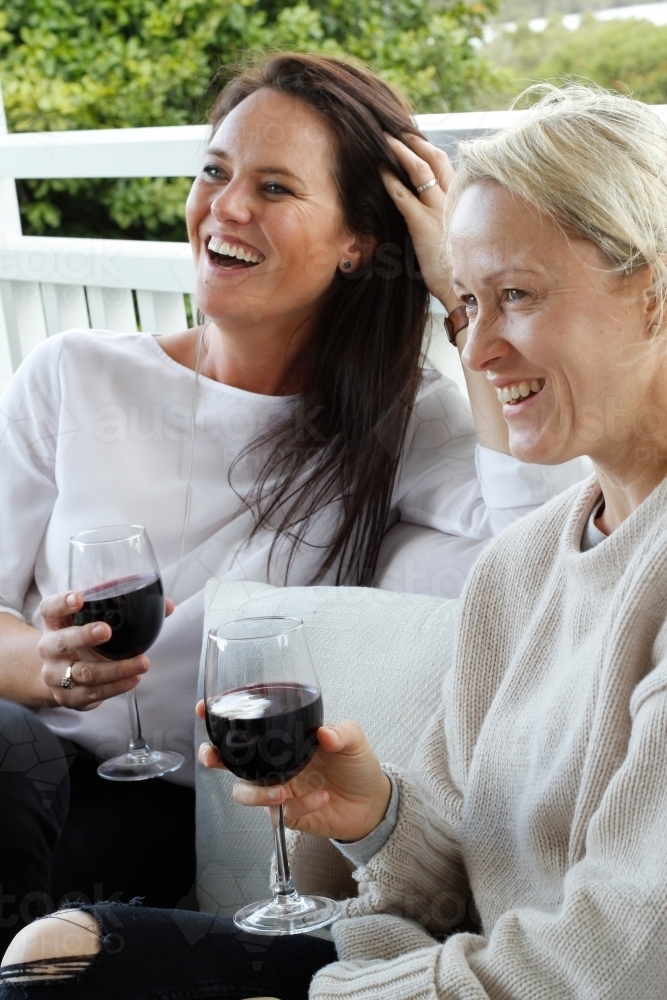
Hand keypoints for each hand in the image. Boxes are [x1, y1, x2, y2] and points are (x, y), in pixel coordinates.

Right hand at [38, 591, 174, 710]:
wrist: (60, 675)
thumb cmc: (82, 641)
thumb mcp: (94, 621)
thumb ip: (126, 610)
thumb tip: (165, 605)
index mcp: (55, 622)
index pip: (50, 608)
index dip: (63, 603)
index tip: (79, 598)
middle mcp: (50, 647)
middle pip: (63, 642)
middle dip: (84, 636)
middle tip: (106, 631)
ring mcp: (56, 674)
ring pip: (83, 672)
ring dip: (115, 669)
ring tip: (141, 663)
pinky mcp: (67, 696)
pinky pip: (92, 693)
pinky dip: (115, 687)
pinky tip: (133, 679)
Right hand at [196, 701, 390, 841]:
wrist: (372, 802)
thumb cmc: (356, 764)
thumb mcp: (353, 739)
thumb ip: (341, 732)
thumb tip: (325, 733)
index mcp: (282, 739)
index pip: (246, 726)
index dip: (219, 717)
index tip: (204, 708)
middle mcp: (273, 763)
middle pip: (228, 760)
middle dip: (213, 757)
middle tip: (214, 757)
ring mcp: (277, 789)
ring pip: (245, 792)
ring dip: (257, 792)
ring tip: (281, 791)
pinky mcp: (288, 813)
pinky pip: (281, 812)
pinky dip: (301, 805)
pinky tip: (322, 797)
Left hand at [381, 132, 456, 307]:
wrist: (466, 289)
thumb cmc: (461, 268)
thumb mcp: (459, 236)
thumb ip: (449, 219)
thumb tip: (437, 216)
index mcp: (462, 202)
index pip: (447, 165)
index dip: (430, 149)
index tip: (416, 140)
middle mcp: (453, 200)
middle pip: (436, 158)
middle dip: (415, 140)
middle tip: (399, 131)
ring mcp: (438, 210)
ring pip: (419, 170)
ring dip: (400, 151)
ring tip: (385, 140)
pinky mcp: (422, 224)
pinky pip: (403, 196)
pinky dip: (389, 180)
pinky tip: (378, 171)